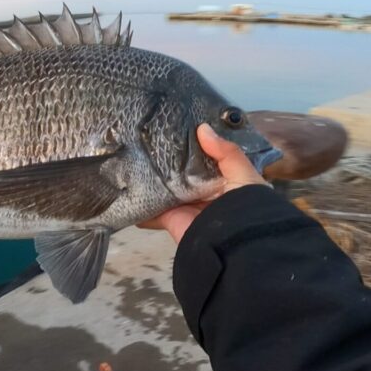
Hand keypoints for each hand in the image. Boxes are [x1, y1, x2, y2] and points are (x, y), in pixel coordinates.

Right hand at [138, 123, 266, 242]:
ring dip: (152, 177)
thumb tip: (202, 128)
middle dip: (170, 159)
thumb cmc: (245, 207)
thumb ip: (227, 153)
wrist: (234, 245)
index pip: (206, 159)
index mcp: (224, 181)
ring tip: (134, 153)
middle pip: (183, 172)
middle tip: (151, 135)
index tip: (179, 125)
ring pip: (165, 188)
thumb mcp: (244, 175)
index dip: (195, 144)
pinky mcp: (170, 217)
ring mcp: (185, 205)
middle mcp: (203, 193)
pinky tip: (125, 185)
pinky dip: (139, 203)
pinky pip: (152, 209)